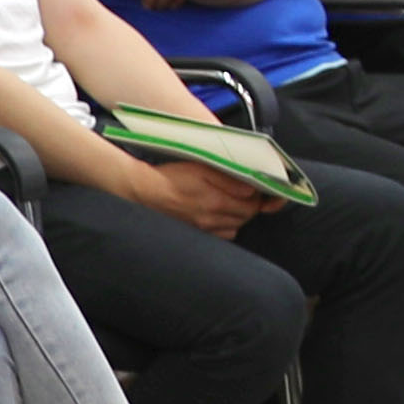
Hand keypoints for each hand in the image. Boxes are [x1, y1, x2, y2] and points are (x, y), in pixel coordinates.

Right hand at [97, 144, 274, 238]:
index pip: (252, 207)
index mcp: (217, 203)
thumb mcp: (203, 168)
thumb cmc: (172, 176)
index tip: (258, 190)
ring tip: (231, 203)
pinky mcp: (196, 233)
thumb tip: (252, 190)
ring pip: (234, 228)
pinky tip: (219, 215)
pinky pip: (221, 235)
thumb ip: (230, 180)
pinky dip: (225, 226)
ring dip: (238, 217)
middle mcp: (212, 220)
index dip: (258, 199)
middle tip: (245, 195)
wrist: (145, 191)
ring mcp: (203, 229)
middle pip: (245, 219)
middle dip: (250, 207)